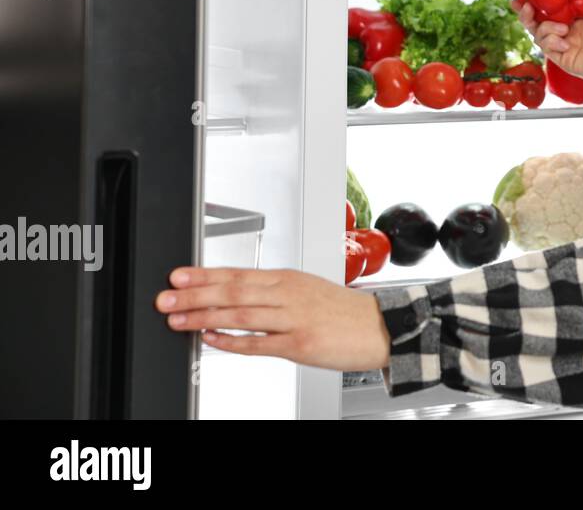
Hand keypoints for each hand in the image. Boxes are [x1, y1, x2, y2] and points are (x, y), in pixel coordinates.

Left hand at [155, 267, 390, 371]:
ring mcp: (294, 318)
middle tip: (166, 297)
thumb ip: (274, 294)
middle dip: (195, 294)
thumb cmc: (344, 312)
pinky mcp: (300, 344)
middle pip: (233, 291)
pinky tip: (211, 340)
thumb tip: (236, 298)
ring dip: (205, 316)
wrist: (381, 326)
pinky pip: (259, 343)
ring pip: (241, 314)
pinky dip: (232, 342)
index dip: (204, 274)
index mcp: (288, 279)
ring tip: (178, 319)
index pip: (238, 273)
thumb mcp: (308, 291)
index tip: (177, 275)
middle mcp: (288, 295)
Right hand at [511, 0, 582, 89]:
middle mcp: (570, 30)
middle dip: (526, 13)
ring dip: (543, 28)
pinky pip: (546, 49)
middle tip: (522, 6)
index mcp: (578, 14)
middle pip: (537, 21)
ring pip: (539, 34)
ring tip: (561, 27)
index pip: (550, 6)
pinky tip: (565, 42)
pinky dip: (551, 42)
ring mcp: (566, 45)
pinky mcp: (564, 60)